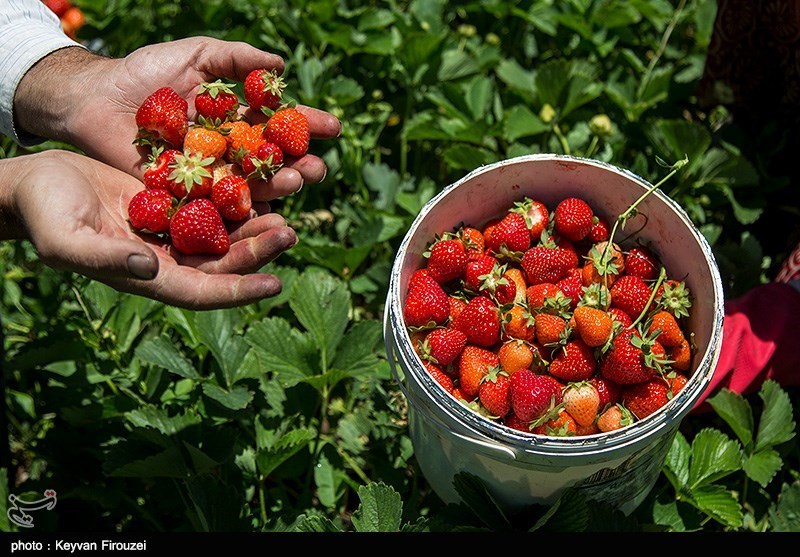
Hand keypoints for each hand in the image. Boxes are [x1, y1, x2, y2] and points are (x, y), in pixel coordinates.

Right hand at [0, 150, 296, 309]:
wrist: (38, 181)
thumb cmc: (44, 214)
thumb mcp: (66, 239)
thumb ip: (105, 258)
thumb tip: (150, 268)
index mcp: (149, 276)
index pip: (203, 292)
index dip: (239, 291)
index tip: (275, 284)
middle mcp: (169, 257)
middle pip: (224, 263)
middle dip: (258, 252)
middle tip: (290, 232)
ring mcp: (174, 229)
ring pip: (226, 234)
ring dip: (255, 225)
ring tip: (286, 211)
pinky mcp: (174, 200)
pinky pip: (214, 202)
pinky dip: (237, 196)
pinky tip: (262, 183)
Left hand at [15, 37, 341, 200]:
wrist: (94, 99)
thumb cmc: (144, 73)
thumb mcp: (195, 55)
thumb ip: (236, 58)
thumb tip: (281, 65)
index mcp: (238, 120)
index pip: (280, 125)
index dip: (306, 125)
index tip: (332, 127)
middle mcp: (231, 152)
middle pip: (274, 162)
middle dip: (299, 164)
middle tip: (316, 167)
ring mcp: (211, 177)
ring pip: (252, 187)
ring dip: (278, 187)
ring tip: (295, 181)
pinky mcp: (187, 198)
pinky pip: (217, 208)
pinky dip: (241, 212)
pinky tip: (263, 212)